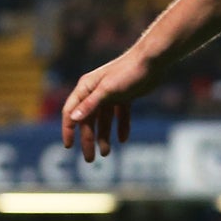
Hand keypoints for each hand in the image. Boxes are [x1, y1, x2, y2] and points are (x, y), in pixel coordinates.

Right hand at [61, 47, 155, 161]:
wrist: (152, 62)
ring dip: (104, 136)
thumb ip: (91, 105)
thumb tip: (73, 118)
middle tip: (90, 159)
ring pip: (104, 120)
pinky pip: (120, 116)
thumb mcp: (108, 90)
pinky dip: (121, 127)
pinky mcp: (124, 97)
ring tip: (106, 153)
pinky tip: (123, 139)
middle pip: (88, 120)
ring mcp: (110, 95)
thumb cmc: (127, 72)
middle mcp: (95, 92)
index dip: (68, 129)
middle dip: (88, 140)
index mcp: (86, 88)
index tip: (68, 146)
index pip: (71, 111)